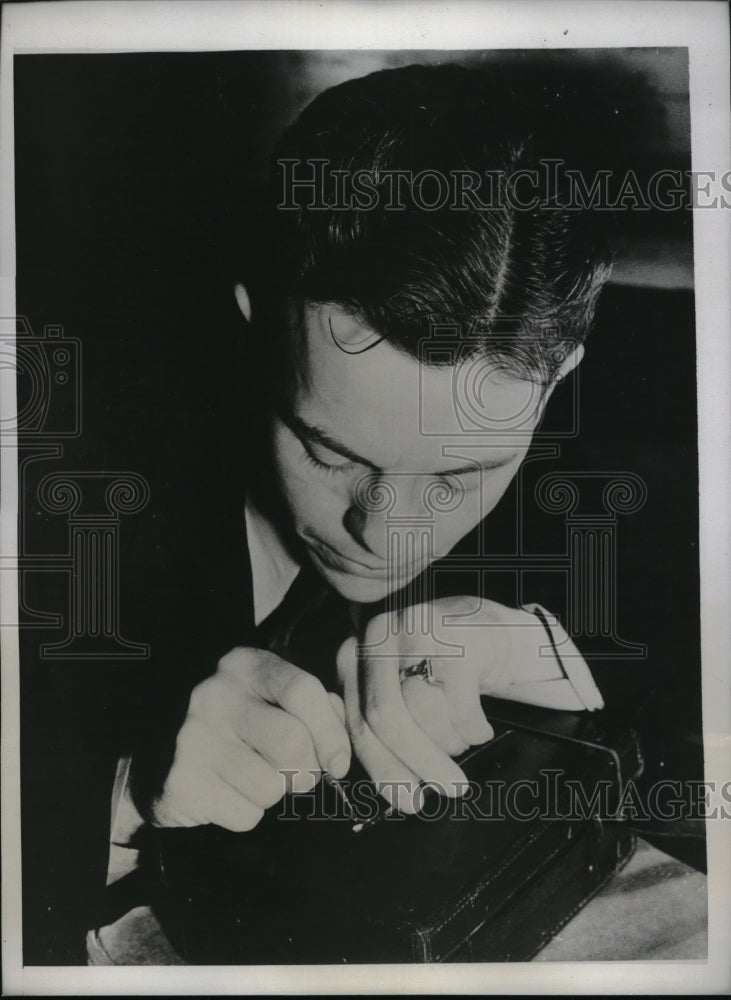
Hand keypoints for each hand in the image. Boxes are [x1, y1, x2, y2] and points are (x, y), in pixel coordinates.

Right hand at [151, 647, 350, 830]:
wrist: (159, 756)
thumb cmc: (236, 727)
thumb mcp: (272, 699)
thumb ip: (315, 709)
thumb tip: (338, 749)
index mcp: (245, 665)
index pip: (303, 691)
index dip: (332, 733)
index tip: (337, 762)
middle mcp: (216, 694)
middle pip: (292, 742)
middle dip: (307, 770)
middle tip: (297, 774)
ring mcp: (194, 737)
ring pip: (271, 786)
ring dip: (274, 794)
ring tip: (254, 778)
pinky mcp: (182, 781)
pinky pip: (245, 815)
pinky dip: (247, 813)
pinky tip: (228, 793)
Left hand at [337, 596, 601, 812]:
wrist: (494, 630)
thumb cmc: (442, 670)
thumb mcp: (400, 688)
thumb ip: (381, 726)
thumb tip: (391, 788)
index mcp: (355, 655)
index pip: (356, 720)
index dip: (379, 766)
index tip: (405, 800)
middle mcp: (379, 636)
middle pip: (385, 717)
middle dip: (417, 762)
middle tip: (447, 790)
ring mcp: (417, 632)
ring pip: (425, 714)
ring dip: (451, 744)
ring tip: (462, 741)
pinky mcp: (457, 639)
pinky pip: (462, 707)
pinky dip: (474, 729)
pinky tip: (480, 727)